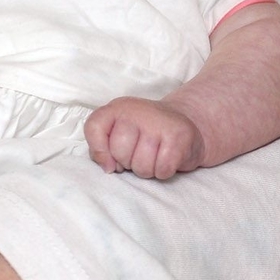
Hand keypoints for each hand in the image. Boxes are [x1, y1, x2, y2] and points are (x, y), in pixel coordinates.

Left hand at [85, 97, 202, 179]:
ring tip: (154, 157)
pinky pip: (162, 169)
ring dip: (147, 170)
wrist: (186, 124)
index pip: (94, 127)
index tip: (110, 163)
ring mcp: (159, 122)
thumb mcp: (117, 134)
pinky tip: (167, 159)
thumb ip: (102, 148)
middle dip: (128, 163)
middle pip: (120, 152)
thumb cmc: (145, 135)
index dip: (99, 150)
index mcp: (117, 108)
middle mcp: (137, 110)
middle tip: (140, 154)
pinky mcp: (179, 136)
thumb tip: (107, 167)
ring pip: (141, 165)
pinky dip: (163, 172)